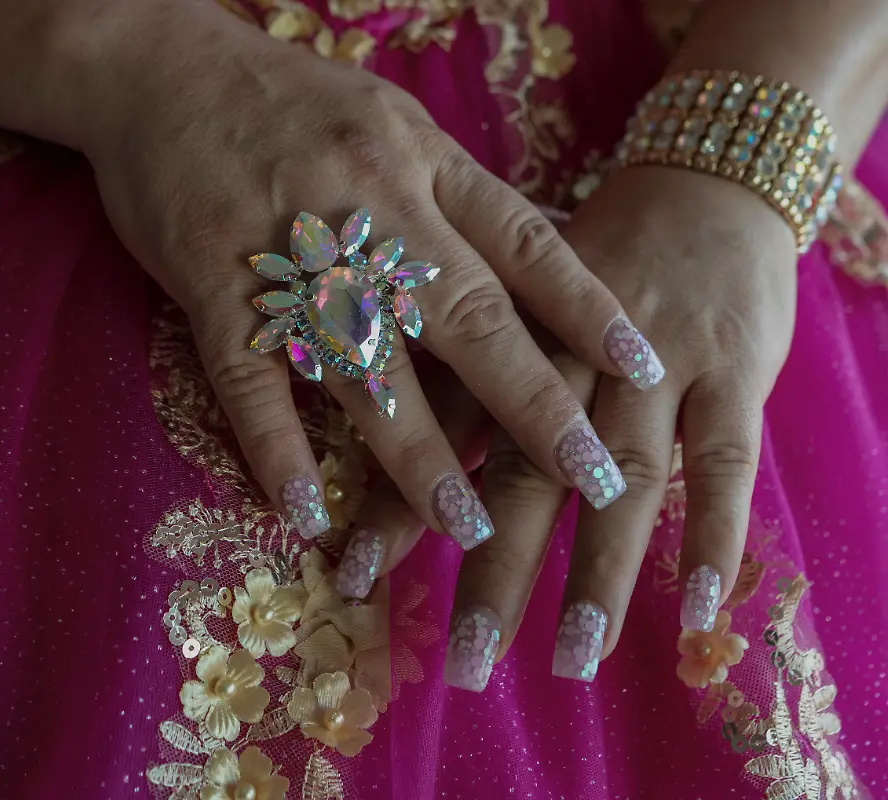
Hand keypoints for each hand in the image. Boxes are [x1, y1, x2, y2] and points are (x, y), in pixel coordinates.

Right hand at [83, 2, 659, 543]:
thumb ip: (450, 195)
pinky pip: (249, 374)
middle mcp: (369, 204)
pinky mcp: (209, 281)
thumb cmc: (286, 104)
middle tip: (592, 478)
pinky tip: (305, 510)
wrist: (160, 67)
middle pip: (465, 313)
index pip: (522, 239)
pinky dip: (277, 446)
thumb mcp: (390, 124)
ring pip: (365, 360)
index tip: (640, 370)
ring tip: (464, 526)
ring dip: (417, 451)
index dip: (585, 306)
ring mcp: (289, 247)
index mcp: (421, 160)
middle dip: (534, 402)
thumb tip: (529, 268)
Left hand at [343, 166, 795, 688]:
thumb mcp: (504, 292)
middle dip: (497, 568)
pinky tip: (700, 606)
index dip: (397, 501)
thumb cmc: (579, 256)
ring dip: (601, 570)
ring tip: (574, 657)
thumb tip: (373, 436)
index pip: (439, 426)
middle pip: (525, 467)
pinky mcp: (735, 363)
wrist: (697, 181)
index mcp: (501, 330)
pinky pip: (728, 458)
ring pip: (626, 472)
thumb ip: (448, 358)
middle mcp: (566, 351)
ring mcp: (655, 360)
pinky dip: (717, 533)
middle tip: (468, 662)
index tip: (354, 577)